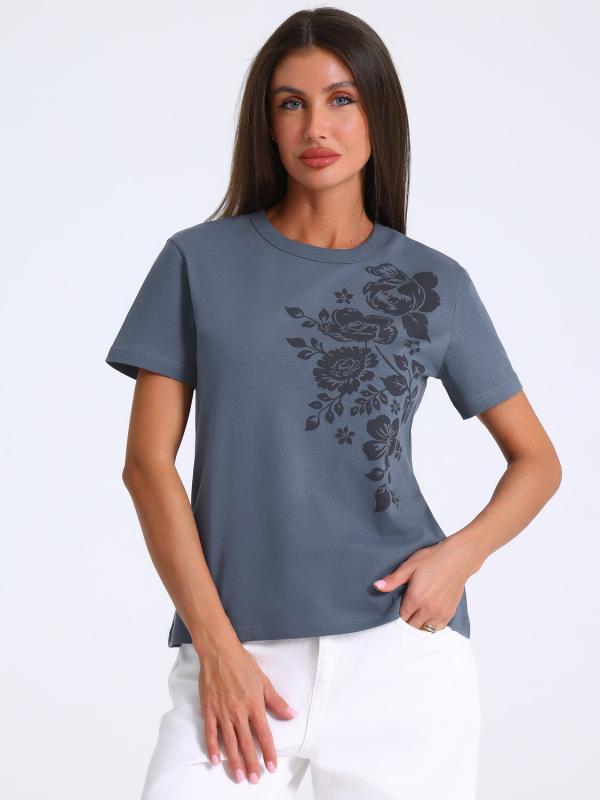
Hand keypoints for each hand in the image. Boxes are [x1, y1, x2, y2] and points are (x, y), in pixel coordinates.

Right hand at [198, 640, 296, 783]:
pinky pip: (211, 733)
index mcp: (254, 705)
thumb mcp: (264, 681)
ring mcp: (222, 712)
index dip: (268, 752)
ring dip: (234, 761)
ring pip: (229, 742)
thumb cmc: (242, 664)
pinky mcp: (209, 710)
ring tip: (239, 776)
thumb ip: (277, 701)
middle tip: (255, 779)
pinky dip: (213, 748)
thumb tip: (292, 714)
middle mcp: (238, 712)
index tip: (271, 767)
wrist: (219, 652)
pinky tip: (215, 761)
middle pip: (246, 743)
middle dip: (251, 763)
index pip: (264, 734)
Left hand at [372, 537, 473, 630]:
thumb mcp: (409, 566)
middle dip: (407, 619)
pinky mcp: (449, 612)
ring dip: (418, 622)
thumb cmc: (433, 559)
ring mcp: (440, 613)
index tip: (398, 606)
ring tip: (416, 611)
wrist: (457, 558)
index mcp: (416, 599)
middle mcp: (428, 609)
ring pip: (424, 628)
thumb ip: (393, 580)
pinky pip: (437, 627)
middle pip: (412, 625)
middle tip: (406, 608)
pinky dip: (431, 624)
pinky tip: (427, 615)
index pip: (401, 617)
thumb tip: (377, 586)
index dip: (397, 613)